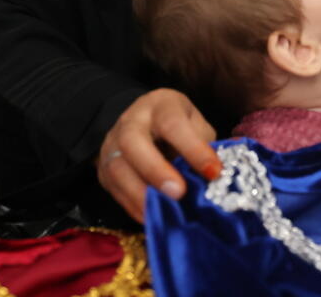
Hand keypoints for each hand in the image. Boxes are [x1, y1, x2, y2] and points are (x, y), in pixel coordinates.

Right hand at [96, 88, 220, 222]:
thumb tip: (216, 175)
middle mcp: (131, 121)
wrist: (144, 121)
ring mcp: (112, 144)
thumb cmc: (178, 124)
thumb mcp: (196, 125)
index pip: (173, 123)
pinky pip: (114, 189)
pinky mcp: (104, 169)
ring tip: (163, 211)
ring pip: (117, 168)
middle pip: (133, 141)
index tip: (213, 172)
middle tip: (178, 193)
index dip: (193, 148)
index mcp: (160, 105)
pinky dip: (132, 205)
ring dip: (141, 193)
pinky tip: (150, 216)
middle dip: (156, 170)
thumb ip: (204, 145)